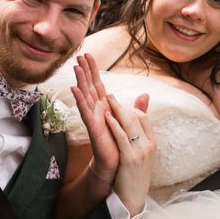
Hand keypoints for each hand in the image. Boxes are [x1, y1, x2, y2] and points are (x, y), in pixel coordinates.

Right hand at [71, 53, 148, 183]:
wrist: (116, 164)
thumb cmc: (120, 143)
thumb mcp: (131, 122)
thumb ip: (136, 108)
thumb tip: (145, 94)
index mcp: (106, 106)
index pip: (98, 84)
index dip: (93, 70)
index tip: (88, 55)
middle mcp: (97, 110)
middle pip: (90, 86)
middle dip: (85, 70)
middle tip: (79, 54)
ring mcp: (93, 118)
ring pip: (85, 95)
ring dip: (80, 80)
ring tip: (75, 67)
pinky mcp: (93, 127)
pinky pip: (85, 111)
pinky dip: (80, 100)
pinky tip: (74, 88)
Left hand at [104, 94, 155, 214]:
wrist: (132, 200)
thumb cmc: (133, 176)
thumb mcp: (138, 155)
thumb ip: (136, 137)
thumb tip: (133, 128)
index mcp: (152, 143)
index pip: (144, 118)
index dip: (131, 109)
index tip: (118, 104)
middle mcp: (148, 146)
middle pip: (137, 118)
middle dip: (122, 106)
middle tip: (110, 96)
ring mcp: (140, 152)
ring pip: (130, 125)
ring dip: (118, 110)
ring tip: (107, 100)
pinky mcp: (130, 159)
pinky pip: (122, 137)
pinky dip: (115, 125)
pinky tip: (106, 117)